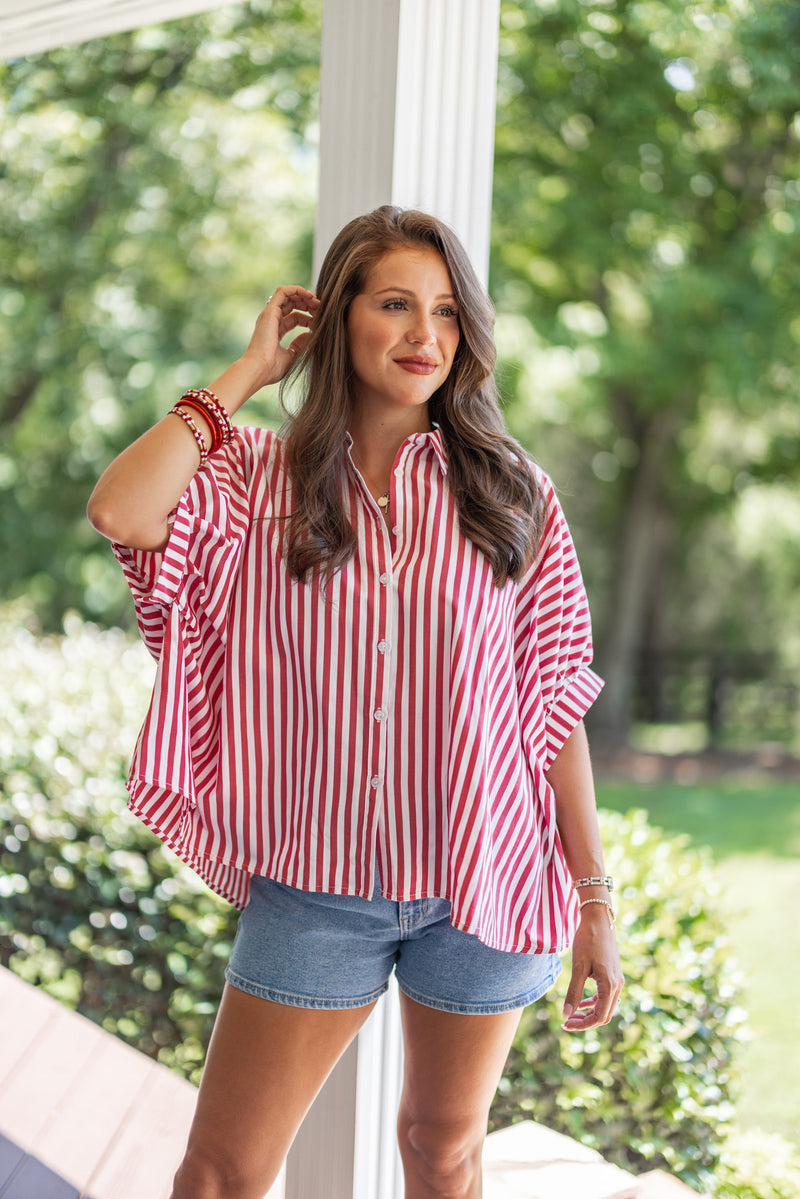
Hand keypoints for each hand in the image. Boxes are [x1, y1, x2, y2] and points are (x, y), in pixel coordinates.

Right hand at [241, 285, 319, 387]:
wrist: (258, 369)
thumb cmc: (271, 368)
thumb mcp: (291, 356)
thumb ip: (299, 345)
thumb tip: (309, 335)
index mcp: (275, 331)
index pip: (295, 318)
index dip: (309, 318)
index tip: (320, 323)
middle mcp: (271, 320)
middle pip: (292, 305)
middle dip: (308, 305)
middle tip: (322, 309)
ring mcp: (269, 315)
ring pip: (288, 296)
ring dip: (304, 296)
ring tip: (317, 302)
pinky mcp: (270, 311)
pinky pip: (283, 292)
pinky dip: (297, 290)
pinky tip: (310, 296)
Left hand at [561, 906, 623, 1032]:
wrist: (598, 920)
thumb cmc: (587, 941)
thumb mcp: (578, 967)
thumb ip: (573, 992)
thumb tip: (565, 1014)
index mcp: (610, 985)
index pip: (599, 1017)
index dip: (582, 1024)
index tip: (565, 1024)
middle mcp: (618, 985)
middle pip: (604, 1015)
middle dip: (585, 1021)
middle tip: (566, 1022)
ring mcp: (617, 980)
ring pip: (606, 1007)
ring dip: (589, 1013)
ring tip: (572, 1014)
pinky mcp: (614, 975)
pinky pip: (606, 996)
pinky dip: (594, 1002)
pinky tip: (581, 1002)